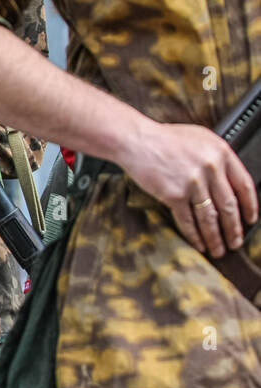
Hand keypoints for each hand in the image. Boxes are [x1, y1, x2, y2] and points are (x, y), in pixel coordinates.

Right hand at [119, 121, 257, 258]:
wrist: (137, 140)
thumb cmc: (164, 139)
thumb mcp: (200, 139)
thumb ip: (216, 158)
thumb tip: (228, 181)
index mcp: (221, 152)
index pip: (244, 185)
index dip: (250, 206)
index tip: (250, 219)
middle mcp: (211, 168)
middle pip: (229, 206)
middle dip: (234, 229)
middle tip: (235, 242)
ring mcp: (193, 182)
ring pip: (210, 218)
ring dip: (216, 237)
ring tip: (219, 249)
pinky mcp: (174, 194)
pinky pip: (188, 220)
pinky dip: (194, 235)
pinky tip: (199, 243)